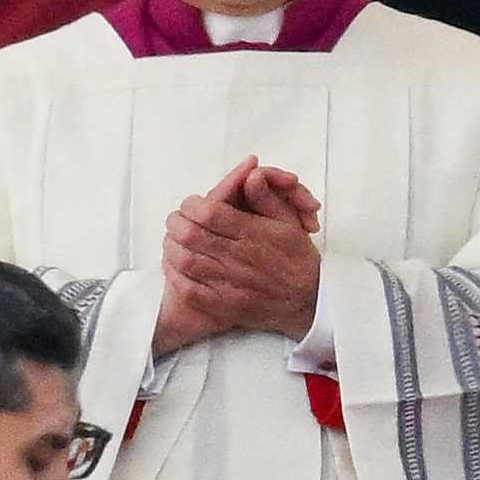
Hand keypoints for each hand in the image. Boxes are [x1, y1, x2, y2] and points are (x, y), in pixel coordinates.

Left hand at [154, 157, 323, 353]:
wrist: (307, 301)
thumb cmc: (296, 259)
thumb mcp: (289, 221)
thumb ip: (265, 197)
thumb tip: (250, 175)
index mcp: (252, 234)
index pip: (209, 212)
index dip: (192, 205)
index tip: (192, 205)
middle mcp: (239, 258)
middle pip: (190, 234)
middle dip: (177, 223)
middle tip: (177, 220)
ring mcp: (229, 283)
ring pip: (185, 260)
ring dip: (172, 248)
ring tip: (174, 241)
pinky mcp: (223, 304)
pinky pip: (189, 290)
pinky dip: (176, 277)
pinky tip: (177, 268)